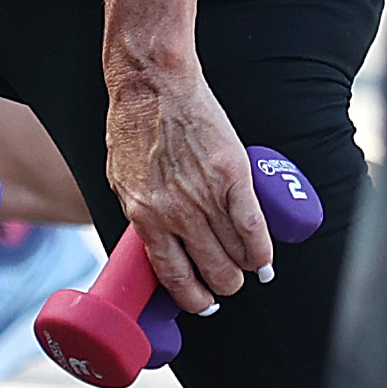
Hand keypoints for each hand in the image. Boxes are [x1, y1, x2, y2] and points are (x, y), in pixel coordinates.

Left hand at [104, 48, 271, 317]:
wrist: (153, 84)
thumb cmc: (133, 127)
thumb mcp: (122, 181)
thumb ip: (140, 214)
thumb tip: (156, 245)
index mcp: (144, 217)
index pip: (174, 276)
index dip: (192, 298)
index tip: (202, 302)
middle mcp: (175, 213)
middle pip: (212, 271)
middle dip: (223, 286)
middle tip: (227, 283)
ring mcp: (205, 196)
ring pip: (235, 255)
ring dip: (244, 269)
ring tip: (248, 269)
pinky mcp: (232, 176)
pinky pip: (253, 228)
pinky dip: (262, 250)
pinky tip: (264, 261)